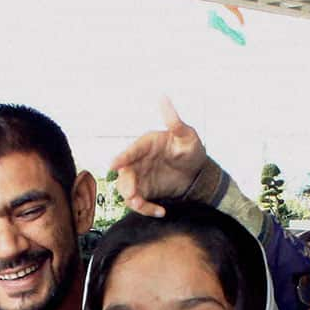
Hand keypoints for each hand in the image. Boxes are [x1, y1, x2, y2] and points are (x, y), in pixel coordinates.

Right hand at [109, 97, 207, 217]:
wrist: (197, 174)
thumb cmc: (191, 150)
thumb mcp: (187, 136)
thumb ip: (175, 121)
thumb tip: (163, 98)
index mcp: (147, 144)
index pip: (131, 150)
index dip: (122, 157)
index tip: (113, 165)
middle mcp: (139, 161)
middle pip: (125, 174)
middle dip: (126, 184)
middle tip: (133, 195)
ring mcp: (140, 177)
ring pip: (127, 190)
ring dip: (132, 199)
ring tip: (142, 205)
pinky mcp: (144, 192)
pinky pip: (139, 203)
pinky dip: (146, 209)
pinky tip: (161, 211)